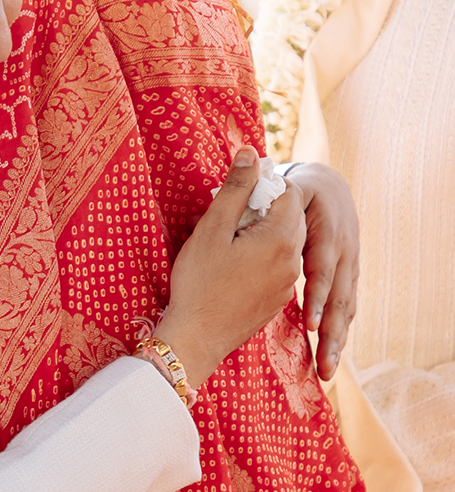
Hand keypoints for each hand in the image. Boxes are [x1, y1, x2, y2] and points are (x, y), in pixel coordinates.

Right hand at [157, 147, 305, 389]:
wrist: (196, 339)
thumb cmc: (199, 282)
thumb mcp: (212, 229)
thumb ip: (236, 189)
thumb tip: (252, 152)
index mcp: (282, 237)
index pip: (287, 193)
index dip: (261, 187)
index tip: (235, 196)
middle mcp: (294, 260)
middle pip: (291, 217)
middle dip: (265, 210)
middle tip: (229, 218)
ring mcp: (289, 284)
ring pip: (286, 243)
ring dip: (264, 235)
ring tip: (230, 243)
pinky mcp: (278, 301)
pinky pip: (279, 267)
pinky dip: (263, 259)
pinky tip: (234, 269)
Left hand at [281, 162, 358, 380]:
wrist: (330, 187)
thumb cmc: (298, 192)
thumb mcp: (287, 189)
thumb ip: (263, 192)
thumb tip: (244, 168)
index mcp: (326, 231)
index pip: (323, 265)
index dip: (318, 294)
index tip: (309, 322)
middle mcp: (344, 252)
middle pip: (340, 296)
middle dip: (331, 331)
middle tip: (323, 364)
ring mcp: (349, 266)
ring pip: (345, 306)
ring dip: (336, 340)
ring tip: (326, 371)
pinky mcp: (346, 277)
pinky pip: (345, 307)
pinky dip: (339, 332)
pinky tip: (331, 358)